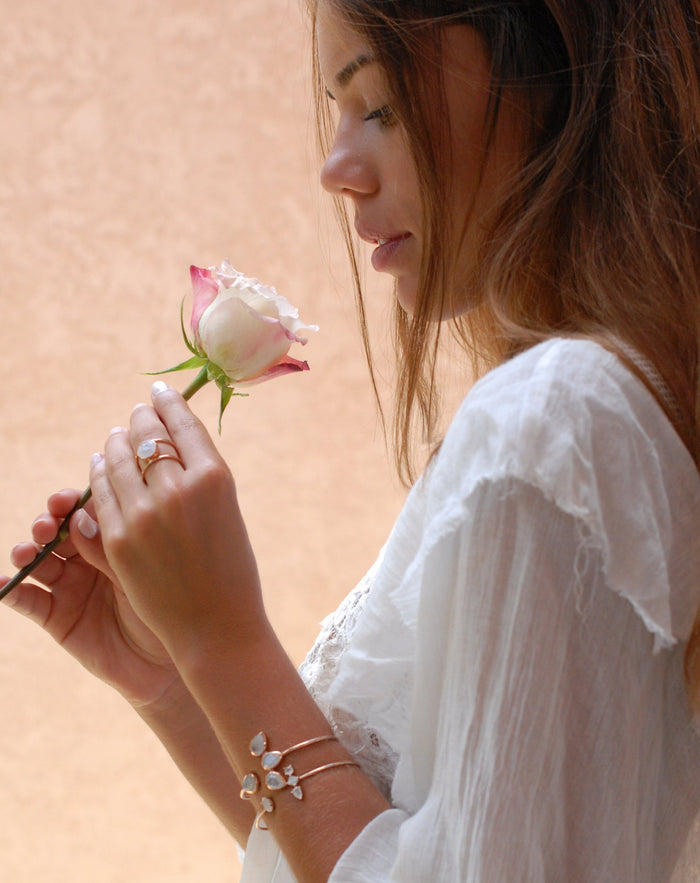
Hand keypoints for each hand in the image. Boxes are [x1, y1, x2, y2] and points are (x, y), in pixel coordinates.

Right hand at [2, 488, 179, 707]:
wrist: (165, 662)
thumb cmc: (164, 607)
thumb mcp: (138, 574)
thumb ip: (108, 549)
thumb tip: (77, 518)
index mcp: (111, 540)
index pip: (83, 512)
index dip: (70, 503)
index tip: (65, 501)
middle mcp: (85, 558)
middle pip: (56, 532)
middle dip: (47, 524)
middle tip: (48, 526)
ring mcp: (68, 586)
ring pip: (37, 561)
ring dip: (26, 551)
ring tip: (27, 553)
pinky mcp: (55, 616)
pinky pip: (26, 600)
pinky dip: (10, 590)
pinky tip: (2, 583)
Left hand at [88, 384, 267, 663]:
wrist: (215, 626)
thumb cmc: (230, 570)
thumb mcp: (227, 512)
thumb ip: (200, 477)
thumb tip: (171, 442)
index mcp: (214, 478)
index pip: (182, 424)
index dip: (168, 403)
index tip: (160, 393)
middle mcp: (178, 489)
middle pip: (146, 435)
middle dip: (140, 419)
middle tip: (138, 413)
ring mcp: (144, 514)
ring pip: (116, 459)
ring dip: (115, 443)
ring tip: (116, 437)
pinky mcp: (117, 539)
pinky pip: (99, 494)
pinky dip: (98, 475)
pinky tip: (99, 466)